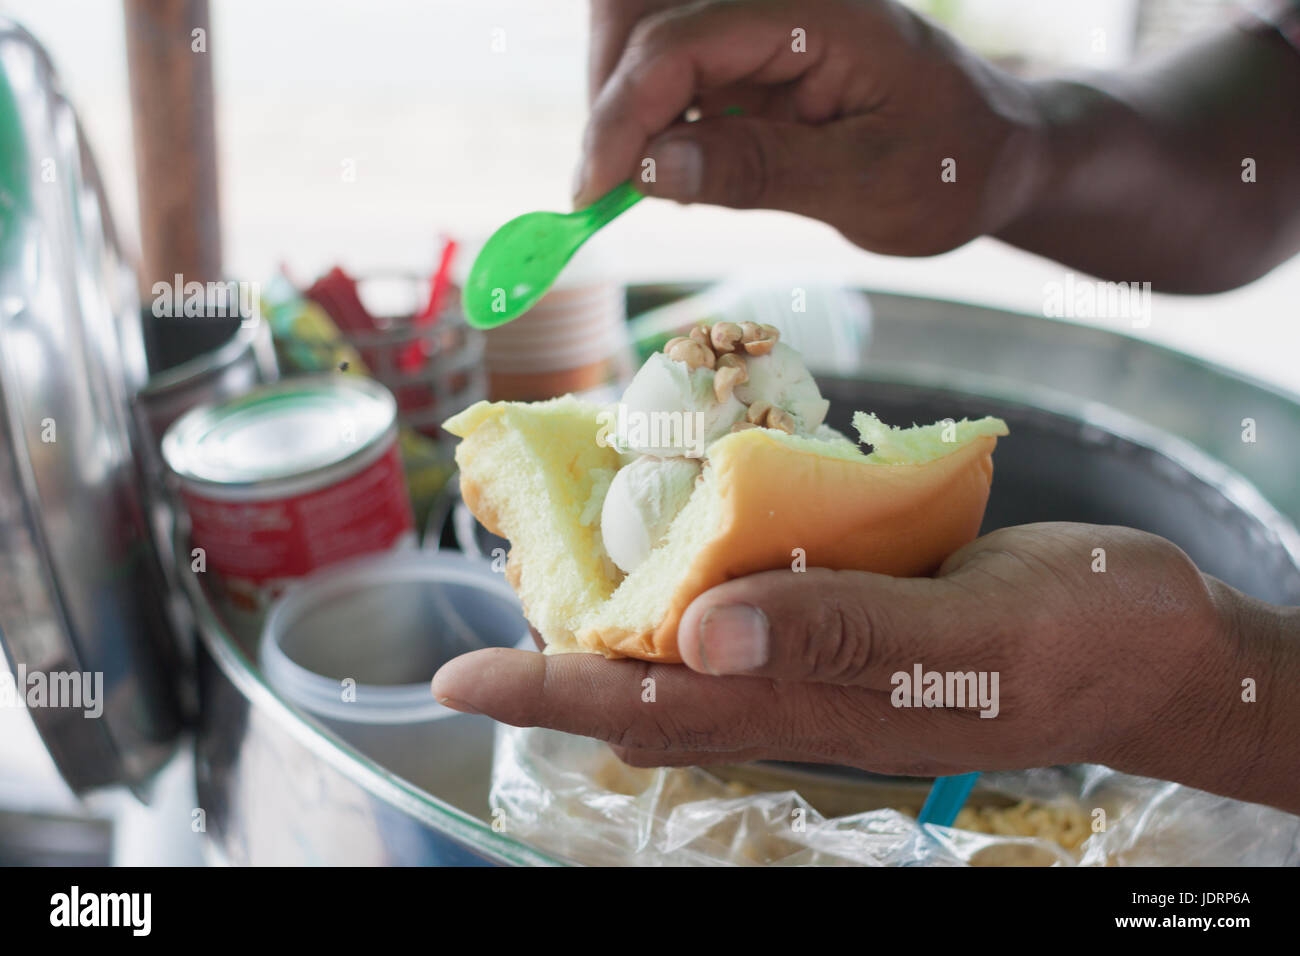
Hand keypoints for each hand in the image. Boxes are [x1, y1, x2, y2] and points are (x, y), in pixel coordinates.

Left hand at [433, 522, 1299, 812]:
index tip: (457, 679)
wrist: (1154, 639)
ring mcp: (822, 648)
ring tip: (566, 531)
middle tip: (498, 574)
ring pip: (693, 635)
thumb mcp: (967, 638)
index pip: (647, 708)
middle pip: (647, 679)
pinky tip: (692, 498)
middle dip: (559, 645)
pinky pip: (757, 585)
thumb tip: (699, 635)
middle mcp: (796, 685)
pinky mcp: (852, 605)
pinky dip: (707, 548)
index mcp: (811, 706)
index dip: (547, 692)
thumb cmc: (1078, 641)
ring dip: (622, 594)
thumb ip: (837, 636)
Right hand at [574, 0, 1042, 255]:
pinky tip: (666, 170)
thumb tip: (650, 172)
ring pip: (649, 41)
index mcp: (819, 13)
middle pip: (646, 19)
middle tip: (602, 189)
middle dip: (609, 99)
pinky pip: (677, 74)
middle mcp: (782, 5)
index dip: (623, 114)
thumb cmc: (953, 168)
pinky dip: (653, 121)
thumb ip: (758, 169)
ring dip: (623, 109)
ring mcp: (765, 28)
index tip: (593, 192)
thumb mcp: (865, 183)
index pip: (683, 42)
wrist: (996, 155)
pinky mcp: (755, 58)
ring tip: (630, 185)